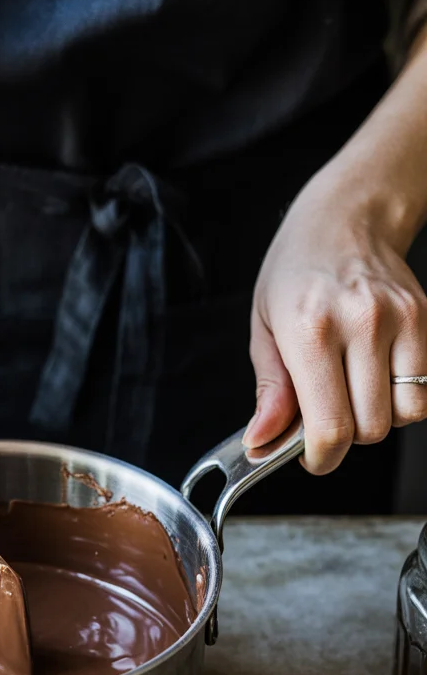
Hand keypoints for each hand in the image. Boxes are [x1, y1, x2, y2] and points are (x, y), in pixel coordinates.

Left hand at [245, 170, 426, 472]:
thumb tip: (262, 441)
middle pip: (369, 427)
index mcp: (309, 331)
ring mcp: (398, 319)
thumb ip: (269, 391)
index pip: (330, 425)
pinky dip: (402, 397)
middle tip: (327, 416)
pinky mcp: (423, 318)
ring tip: (352, 393)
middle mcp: (358, 323)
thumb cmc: (294, 271)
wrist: (345, 217)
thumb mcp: (263, 329)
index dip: (321, 457)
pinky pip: (424, 389)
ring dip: (378, 418)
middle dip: (346, 437)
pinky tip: (376, 377)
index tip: (312, 457)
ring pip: (403, 414)